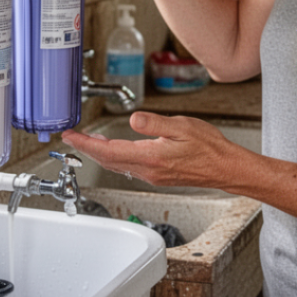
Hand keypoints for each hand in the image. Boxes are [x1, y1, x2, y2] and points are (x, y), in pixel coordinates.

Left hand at [61, 112, 237, 188]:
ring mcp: (153, 175)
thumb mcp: (182, 126)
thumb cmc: (209, 147)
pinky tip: (115, 149)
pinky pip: (128, 167)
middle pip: (108, 160)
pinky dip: (115, 157)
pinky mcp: (158, 176)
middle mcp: (148, 170)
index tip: (70, 136)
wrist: (226, 168)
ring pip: (117, 165)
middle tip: (71, 138)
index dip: (86, 144)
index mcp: (151, 157)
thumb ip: (154, 124)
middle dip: (87, 149)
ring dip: (99, 153)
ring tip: (88, 141)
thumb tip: (132, 120)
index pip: (108, 151)